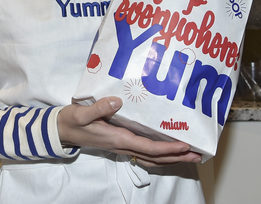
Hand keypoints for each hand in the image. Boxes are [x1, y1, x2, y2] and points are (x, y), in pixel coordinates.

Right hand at [57, 97, 201, 166]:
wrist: (62, 130)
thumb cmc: (72, 121)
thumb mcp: (82, 113)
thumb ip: (99, 108)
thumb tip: (117, 101)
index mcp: (118, 139)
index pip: (149, 148)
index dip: (168, 149)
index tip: (185, 145)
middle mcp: (124, 145)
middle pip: (156, 158)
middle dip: (177, 157)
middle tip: (198, 155)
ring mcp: (122, 146)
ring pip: (152, 158)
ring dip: (171, 158)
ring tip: (189, 155)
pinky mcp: (120, 142)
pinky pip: (145, 153)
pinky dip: (159, 154)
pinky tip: (167, 149)